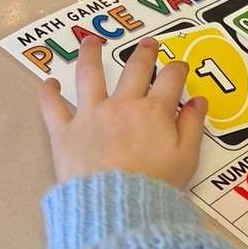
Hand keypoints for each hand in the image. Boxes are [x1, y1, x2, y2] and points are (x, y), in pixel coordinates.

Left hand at [38, 36, 206, 188]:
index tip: (180, 66)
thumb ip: (193, 125)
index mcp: (155, 111)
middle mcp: (123, 105)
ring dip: (91, 56)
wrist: (115, 205)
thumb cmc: (156, 183)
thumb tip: (199, 100)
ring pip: (90, 76)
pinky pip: (53, 109)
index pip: (171, 80)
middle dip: (144, 54)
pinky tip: (48, 83)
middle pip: (135, 69)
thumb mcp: (187, 157)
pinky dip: (48, 95)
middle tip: (148, 44)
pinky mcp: (65, 133)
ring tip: (92, 42)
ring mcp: (91, 115)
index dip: (178, 69)